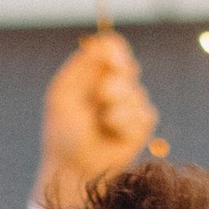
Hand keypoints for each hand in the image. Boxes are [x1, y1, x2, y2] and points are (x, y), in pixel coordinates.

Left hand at [35, 30, 157, 208]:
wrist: (73, 167)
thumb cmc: (62, 130)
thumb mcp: (63, 92)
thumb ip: (81, 65)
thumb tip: (103, 42)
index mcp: (93, 73)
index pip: (113, 48)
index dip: (116, 51)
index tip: (114, 62)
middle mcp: (113, 84)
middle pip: (129, 66)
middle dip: (115, 82)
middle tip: (100, 97)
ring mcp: (129, 104)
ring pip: (137, 92)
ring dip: (117, 108)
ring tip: (101, 123)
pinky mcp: (141, 125)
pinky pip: (145, 113)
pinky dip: (126, 123)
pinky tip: (113, 133)